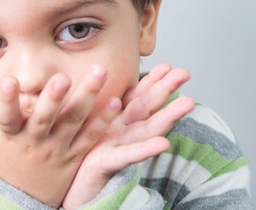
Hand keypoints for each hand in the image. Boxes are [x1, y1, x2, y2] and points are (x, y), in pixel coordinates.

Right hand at [0, 65, 122, 207]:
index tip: (7, 81)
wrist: (26, 200)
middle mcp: (35, 141)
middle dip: (53, 97)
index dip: (5, 100)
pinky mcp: (76, 155)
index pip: (5, 117)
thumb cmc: (7, 164)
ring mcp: (58, 149)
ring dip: (87, 97)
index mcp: (11, 136)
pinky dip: (104, 120)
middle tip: (61, 78)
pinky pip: (92, 137)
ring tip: (99, 73)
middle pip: (45, 118)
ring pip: (73, 122)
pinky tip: (117, 101)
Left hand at [62, 64, 195, 208]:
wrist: (67, 189)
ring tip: (188, 103)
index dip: (151, 80)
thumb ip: (91, 105)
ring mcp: (118, 147)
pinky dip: (146, 150)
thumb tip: (92, 77)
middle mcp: (120, 132)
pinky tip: (163, 143)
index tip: (167, 65)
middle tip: (185, 74)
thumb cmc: (77, 156)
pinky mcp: (108, 163)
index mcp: (113, 120)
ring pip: (146, 129)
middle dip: (165, 90)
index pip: (135, 96)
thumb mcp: (83, 124)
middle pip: (146, 107)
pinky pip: (127, 156)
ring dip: (168, 116)